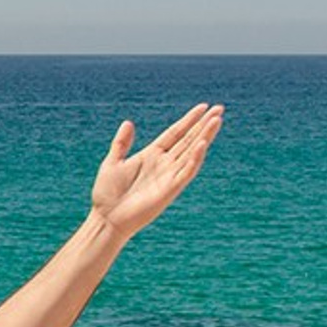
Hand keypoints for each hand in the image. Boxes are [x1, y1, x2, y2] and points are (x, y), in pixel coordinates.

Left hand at [88, 102, 220, 238]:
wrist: (106, 218)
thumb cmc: (107, 194)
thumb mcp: (112, 163)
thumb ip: (121, 143)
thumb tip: (128, 122)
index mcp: (152, 155)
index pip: (175, 133)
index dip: (189, 120)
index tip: (203, 107)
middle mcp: (164, 164)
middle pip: (188, 140)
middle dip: (203, 125)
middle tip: (220, 109)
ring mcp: (169, 176)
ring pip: (192, 152)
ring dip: (204, 136)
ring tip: (217, 120)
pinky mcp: (170, 189)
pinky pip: (186, 171)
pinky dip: (195, 158)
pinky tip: (202, 144)